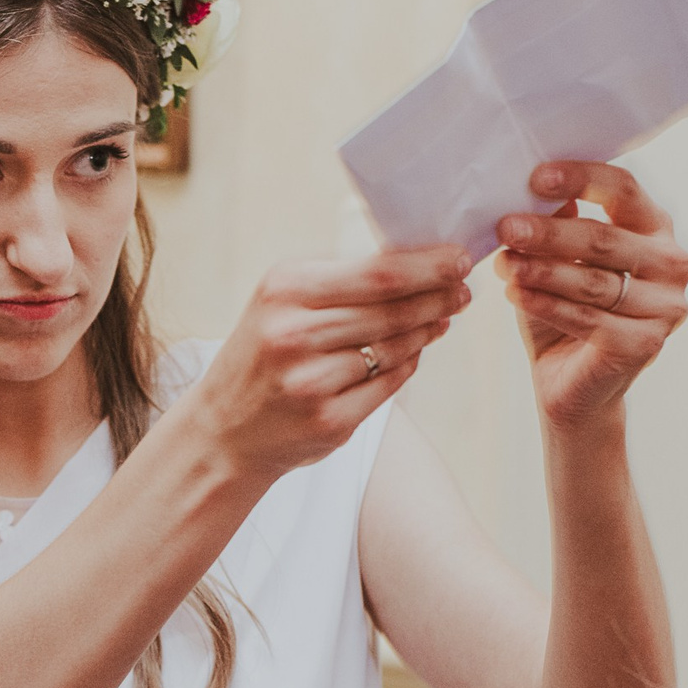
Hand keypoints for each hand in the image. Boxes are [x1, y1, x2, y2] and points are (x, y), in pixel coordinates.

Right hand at [181, 247, 472, 481]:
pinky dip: (408, 365)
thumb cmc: (263, 352)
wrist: (224, 429)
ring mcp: (312, 381)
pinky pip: (390, 384)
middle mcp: (294, 334)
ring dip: (428, 331)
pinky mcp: (329, 420)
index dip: (428, 266)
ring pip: (396, 347)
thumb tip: (419, 262)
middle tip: (463, 291)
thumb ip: (340, 280)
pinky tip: (414, 353)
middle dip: (438, 297)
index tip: (459, 259)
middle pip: (393, 309)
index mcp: (285, 289)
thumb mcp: (282, 301)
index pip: (378, 272)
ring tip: (442, 319)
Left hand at [496, 162, 687, 431]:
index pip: (624, 190)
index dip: (582, 179)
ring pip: (593, 281)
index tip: (536, 177)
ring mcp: (666, 307)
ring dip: (542, 269)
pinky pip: (588, 319)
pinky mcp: (646, 344)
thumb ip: (559, 224)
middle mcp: (672, 263)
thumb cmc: (566, 312)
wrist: (573, 387)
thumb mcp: (557, 260)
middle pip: (604, 238)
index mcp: (655, 229)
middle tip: (505, 227)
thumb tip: (542, 190)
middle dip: (548, 232)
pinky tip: (515, 294)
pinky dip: (547, 304)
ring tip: (503, 263)